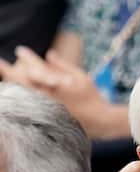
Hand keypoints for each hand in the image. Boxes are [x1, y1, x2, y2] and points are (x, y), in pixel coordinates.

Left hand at [0, 46, 126, 137]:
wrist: (98, 121)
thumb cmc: (92, 97)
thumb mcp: (81, 77)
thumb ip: (63, 66)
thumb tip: (49, 54)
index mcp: (57, 83)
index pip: (37, 67)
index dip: (27, 57)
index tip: (20, 50)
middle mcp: (48, 95)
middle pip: (22, 80)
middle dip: (11, 70)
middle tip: (2, 63)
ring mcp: (45, 106)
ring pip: (22, 92)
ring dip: (13, 81)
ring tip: (7, 73)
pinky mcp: (45, 114)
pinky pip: (26, 103)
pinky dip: (19, 94)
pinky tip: (15, 90)